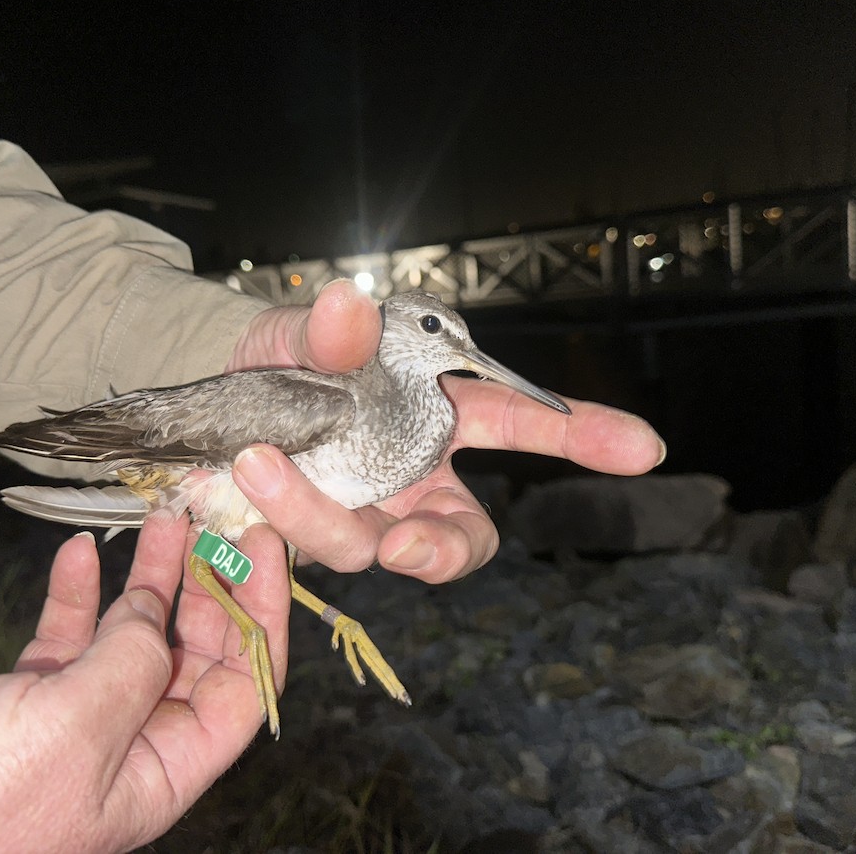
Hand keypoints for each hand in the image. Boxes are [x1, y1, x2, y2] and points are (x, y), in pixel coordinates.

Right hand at [0, 516, 289, 852]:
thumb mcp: (73, 729)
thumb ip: (132, 664)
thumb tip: (159, 613)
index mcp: (160, 773)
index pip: (244, 687)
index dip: (262, 614)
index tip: (263, 545)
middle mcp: (128, 748)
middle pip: (193, 654)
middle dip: (207, 584)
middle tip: (211, 517)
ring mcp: (74, 722)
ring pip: (131, 637)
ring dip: (149, 577)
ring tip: (161, 514)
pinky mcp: (21, 702)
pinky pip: (67, 638)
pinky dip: (78, 592)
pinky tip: (77, 552)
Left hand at [225, 279, 664, 582]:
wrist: (211, 400)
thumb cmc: (282, 359)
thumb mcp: (301, 333)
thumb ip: (328, 329)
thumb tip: (349, 304)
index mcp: (434, 414)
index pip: (518, 424)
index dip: (583, 435)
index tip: (644, 447)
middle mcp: (410, 474)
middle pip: (463, 533)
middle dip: (447, 551)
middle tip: (405, 547)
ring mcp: (364, 513)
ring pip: (372, 546)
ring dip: (321, 513)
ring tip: (260, 461)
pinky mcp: (312, 537)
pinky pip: (312, 543)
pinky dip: (285, 511)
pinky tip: (252, 470)